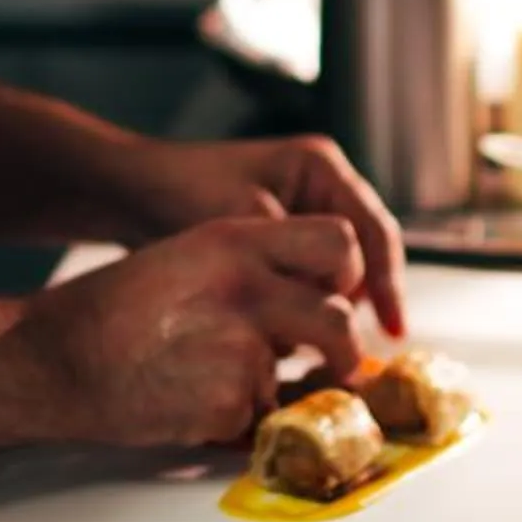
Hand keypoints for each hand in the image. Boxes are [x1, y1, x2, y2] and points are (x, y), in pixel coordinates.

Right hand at [0, 217, 368, 448]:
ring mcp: (241, 347)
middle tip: (326, 370)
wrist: (48, 357)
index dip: (349, 276)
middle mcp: (247, 288)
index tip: (340, 300)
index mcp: (237, 240)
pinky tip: (187, 407)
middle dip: (337, 358)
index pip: (339, 242)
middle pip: (338, 324)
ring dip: (268, 395)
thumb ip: (252, 269)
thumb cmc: (108, 311)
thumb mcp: (186, 258)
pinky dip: (233, 428)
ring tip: (211, 385)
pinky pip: (258, 425)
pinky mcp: (228, 403)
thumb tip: (310, 298)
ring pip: (294, 382)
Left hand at [108, 135, 406, 337]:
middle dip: (352, 304)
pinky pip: (306, 285)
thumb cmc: (178, 192)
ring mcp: (300, 217)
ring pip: (335, 279)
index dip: (388, 283)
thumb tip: (325, 309)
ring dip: (326, 312)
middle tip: (345, 351)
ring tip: (314, 353)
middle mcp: (318, 190)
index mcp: (320, 168)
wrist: (127, 193)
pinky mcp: (278, 246)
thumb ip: (288, 257)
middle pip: (362, 259)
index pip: (373, 231)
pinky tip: (289, 345)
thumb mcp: (240, 218)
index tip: (394, 331)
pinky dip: (300, 313)